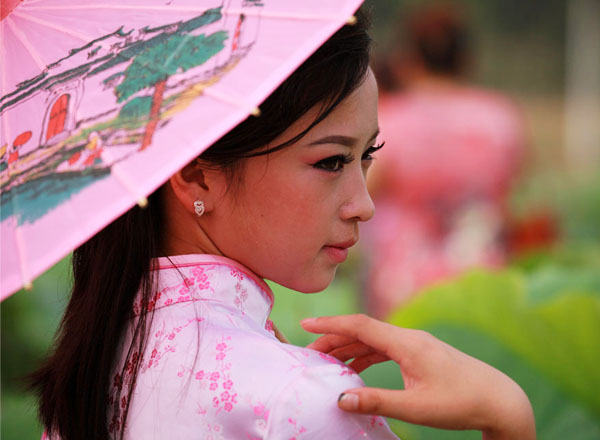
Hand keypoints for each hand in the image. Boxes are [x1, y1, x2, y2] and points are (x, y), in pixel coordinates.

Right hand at [301, 314, 534, 439]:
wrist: (500, 399)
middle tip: (310, 352)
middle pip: (364, 330)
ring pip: (374, 339)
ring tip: (327, 360)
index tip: (306, 323)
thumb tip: (340, 397)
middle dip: (334, 338)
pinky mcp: (421, 353)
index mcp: (407, 343)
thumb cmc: (460, 403)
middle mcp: (410, 337)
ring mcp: (416, 344)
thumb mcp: (416, 408)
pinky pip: (386, 348)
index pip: (360, 325)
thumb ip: (376, 401)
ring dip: (349, 347)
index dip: (331, 324)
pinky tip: (356, 367)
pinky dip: (366, 354)